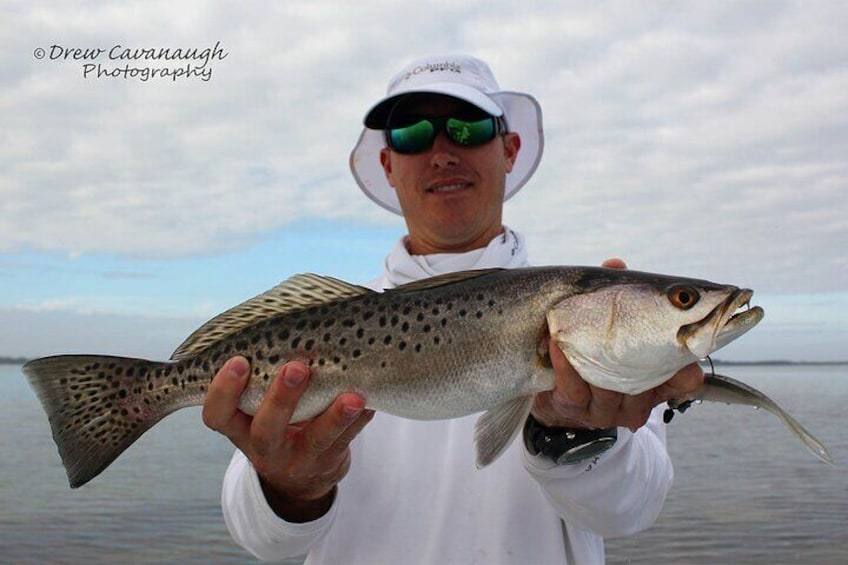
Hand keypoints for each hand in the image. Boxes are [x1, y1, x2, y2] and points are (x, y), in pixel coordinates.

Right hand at [202, 356, 373, 521]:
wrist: (303, 476)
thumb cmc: (276, 422)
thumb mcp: (255, 409)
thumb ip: (259, 377)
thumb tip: (279, 319)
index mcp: (239, 428)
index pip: (217, 415)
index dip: (223, 391)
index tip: (239, 361)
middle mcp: (265, 447)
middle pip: (266, 429)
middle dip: (281, 398)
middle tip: (297, 368)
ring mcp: (299, 458)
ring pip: (317, 440)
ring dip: (335, 416)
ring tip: (353, 396)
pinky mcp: (330, 461)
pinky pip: (349, 439)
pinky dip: (362, 417)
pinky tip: (371, 399)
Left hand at [531, 258, 704, 430]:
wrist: (555, 395)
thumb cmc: (591, 354)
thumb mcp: (610, 328)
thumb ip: (615, 297)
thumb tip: (615, 265)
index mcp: (654, 381)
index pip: (686, 381)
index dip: (688, 367)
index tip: (686, 342)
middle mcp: (636, 401)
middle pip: (648, 385)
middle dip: (637, 357)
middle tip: (627, 329)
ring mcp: (607, 409)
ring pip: (609, 387)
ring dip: (594, 356)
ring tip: (578, 328)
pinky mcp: (575, 408)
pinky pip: (574, 387)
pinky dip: (566, 363)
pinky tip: (557, 342)